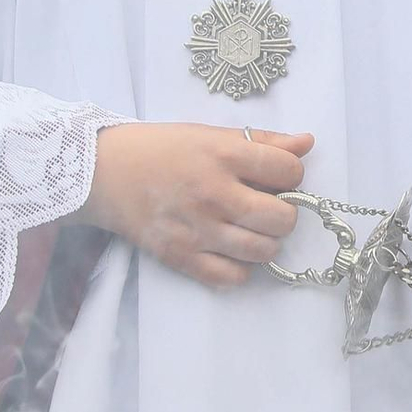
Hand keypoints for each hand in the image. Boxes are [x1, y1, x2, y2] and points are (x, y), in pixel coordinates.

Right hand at [78, 123, 312, 289]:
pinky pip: (231, 277)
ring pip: (262, 251)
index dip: (292, 175)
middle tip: (265, 207)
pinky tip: (229, 250)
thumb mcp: (211, 134)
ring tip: (248, 229)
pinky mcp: (180, 257)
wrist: (104, 172)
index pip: (288, 171)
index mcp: (223, 154)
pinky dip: (239, 268)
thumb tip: (307, 144)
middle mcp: (214, 193)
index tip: (278, 177)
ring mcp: (197, 229)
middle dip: (283, 214)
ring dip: (264, 242)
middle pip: (282, 219)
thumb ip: (262, 140)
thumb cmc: (161, 149)